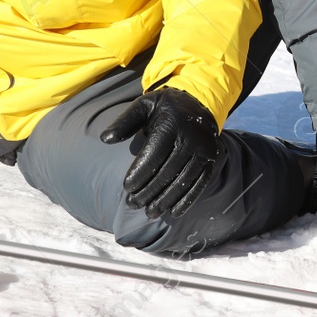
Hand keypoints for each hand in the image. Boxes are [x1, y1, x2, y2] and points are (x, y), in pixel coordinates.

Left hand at [100, 88, 219, 219]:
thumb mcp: (143, 106)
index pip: (155, 154)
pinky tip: (173, 212)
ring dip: (166, 200)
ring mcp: (204, 150)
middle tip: (133, 204)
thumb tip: (105, 139)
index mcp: (172, 123)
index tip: (126, 188)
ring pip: (183, 181)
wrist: (199, 103)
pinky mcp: (211, 160)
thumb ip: (124, 122)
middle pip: (168, 171)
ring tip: (150, 212)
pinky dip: (187, 200)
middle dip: (149, 191)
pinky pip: (200, 184)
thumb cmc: (164, 108)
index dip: (140, 173)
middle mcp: (191, 137)